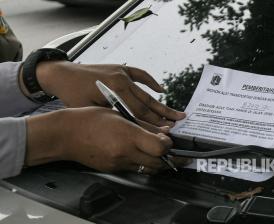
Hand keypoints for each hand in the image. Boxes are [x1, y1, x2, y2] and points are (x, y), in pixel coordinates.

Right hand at [25, 107, 188, 173]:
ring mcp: (118, 164)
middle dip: (171, 159)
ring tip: (164, 155)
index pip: (160, 148)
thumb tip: (164, 131)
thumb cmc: (91, 119)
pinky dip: (144, 164)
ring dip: (159, 163)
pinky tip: (144, 155)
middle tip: (177, 153)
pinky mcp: (113, 169)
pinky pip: (135, 170)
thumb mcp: (120, 115)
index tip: (169, 139)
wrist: (66, 134)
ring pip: (148, 169)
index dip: (168, 145)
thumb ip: (144, 125)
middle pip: (158, 163)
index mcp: (128, 136)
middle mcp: (125, 153)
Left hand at [30, 61, 185, 125]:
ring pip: (146, 92)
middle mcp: (122, 81)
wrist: (62, 74)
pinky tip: (161, 89)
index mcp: (114, 92)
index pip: (139, 112)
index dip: (153, 123)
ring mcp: (122, 73)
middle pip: (147, 102)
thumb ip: (112, 117)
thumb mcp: (90, 110)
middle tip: (180, 121)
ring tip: (175, 111)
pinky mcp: (121, 69)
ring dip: (161, 103)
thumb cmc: (72, 95)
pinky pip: (140, 74)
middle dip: (164, 114)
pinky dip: (151, 81)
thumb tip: (133, 127)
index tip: (166, 131)